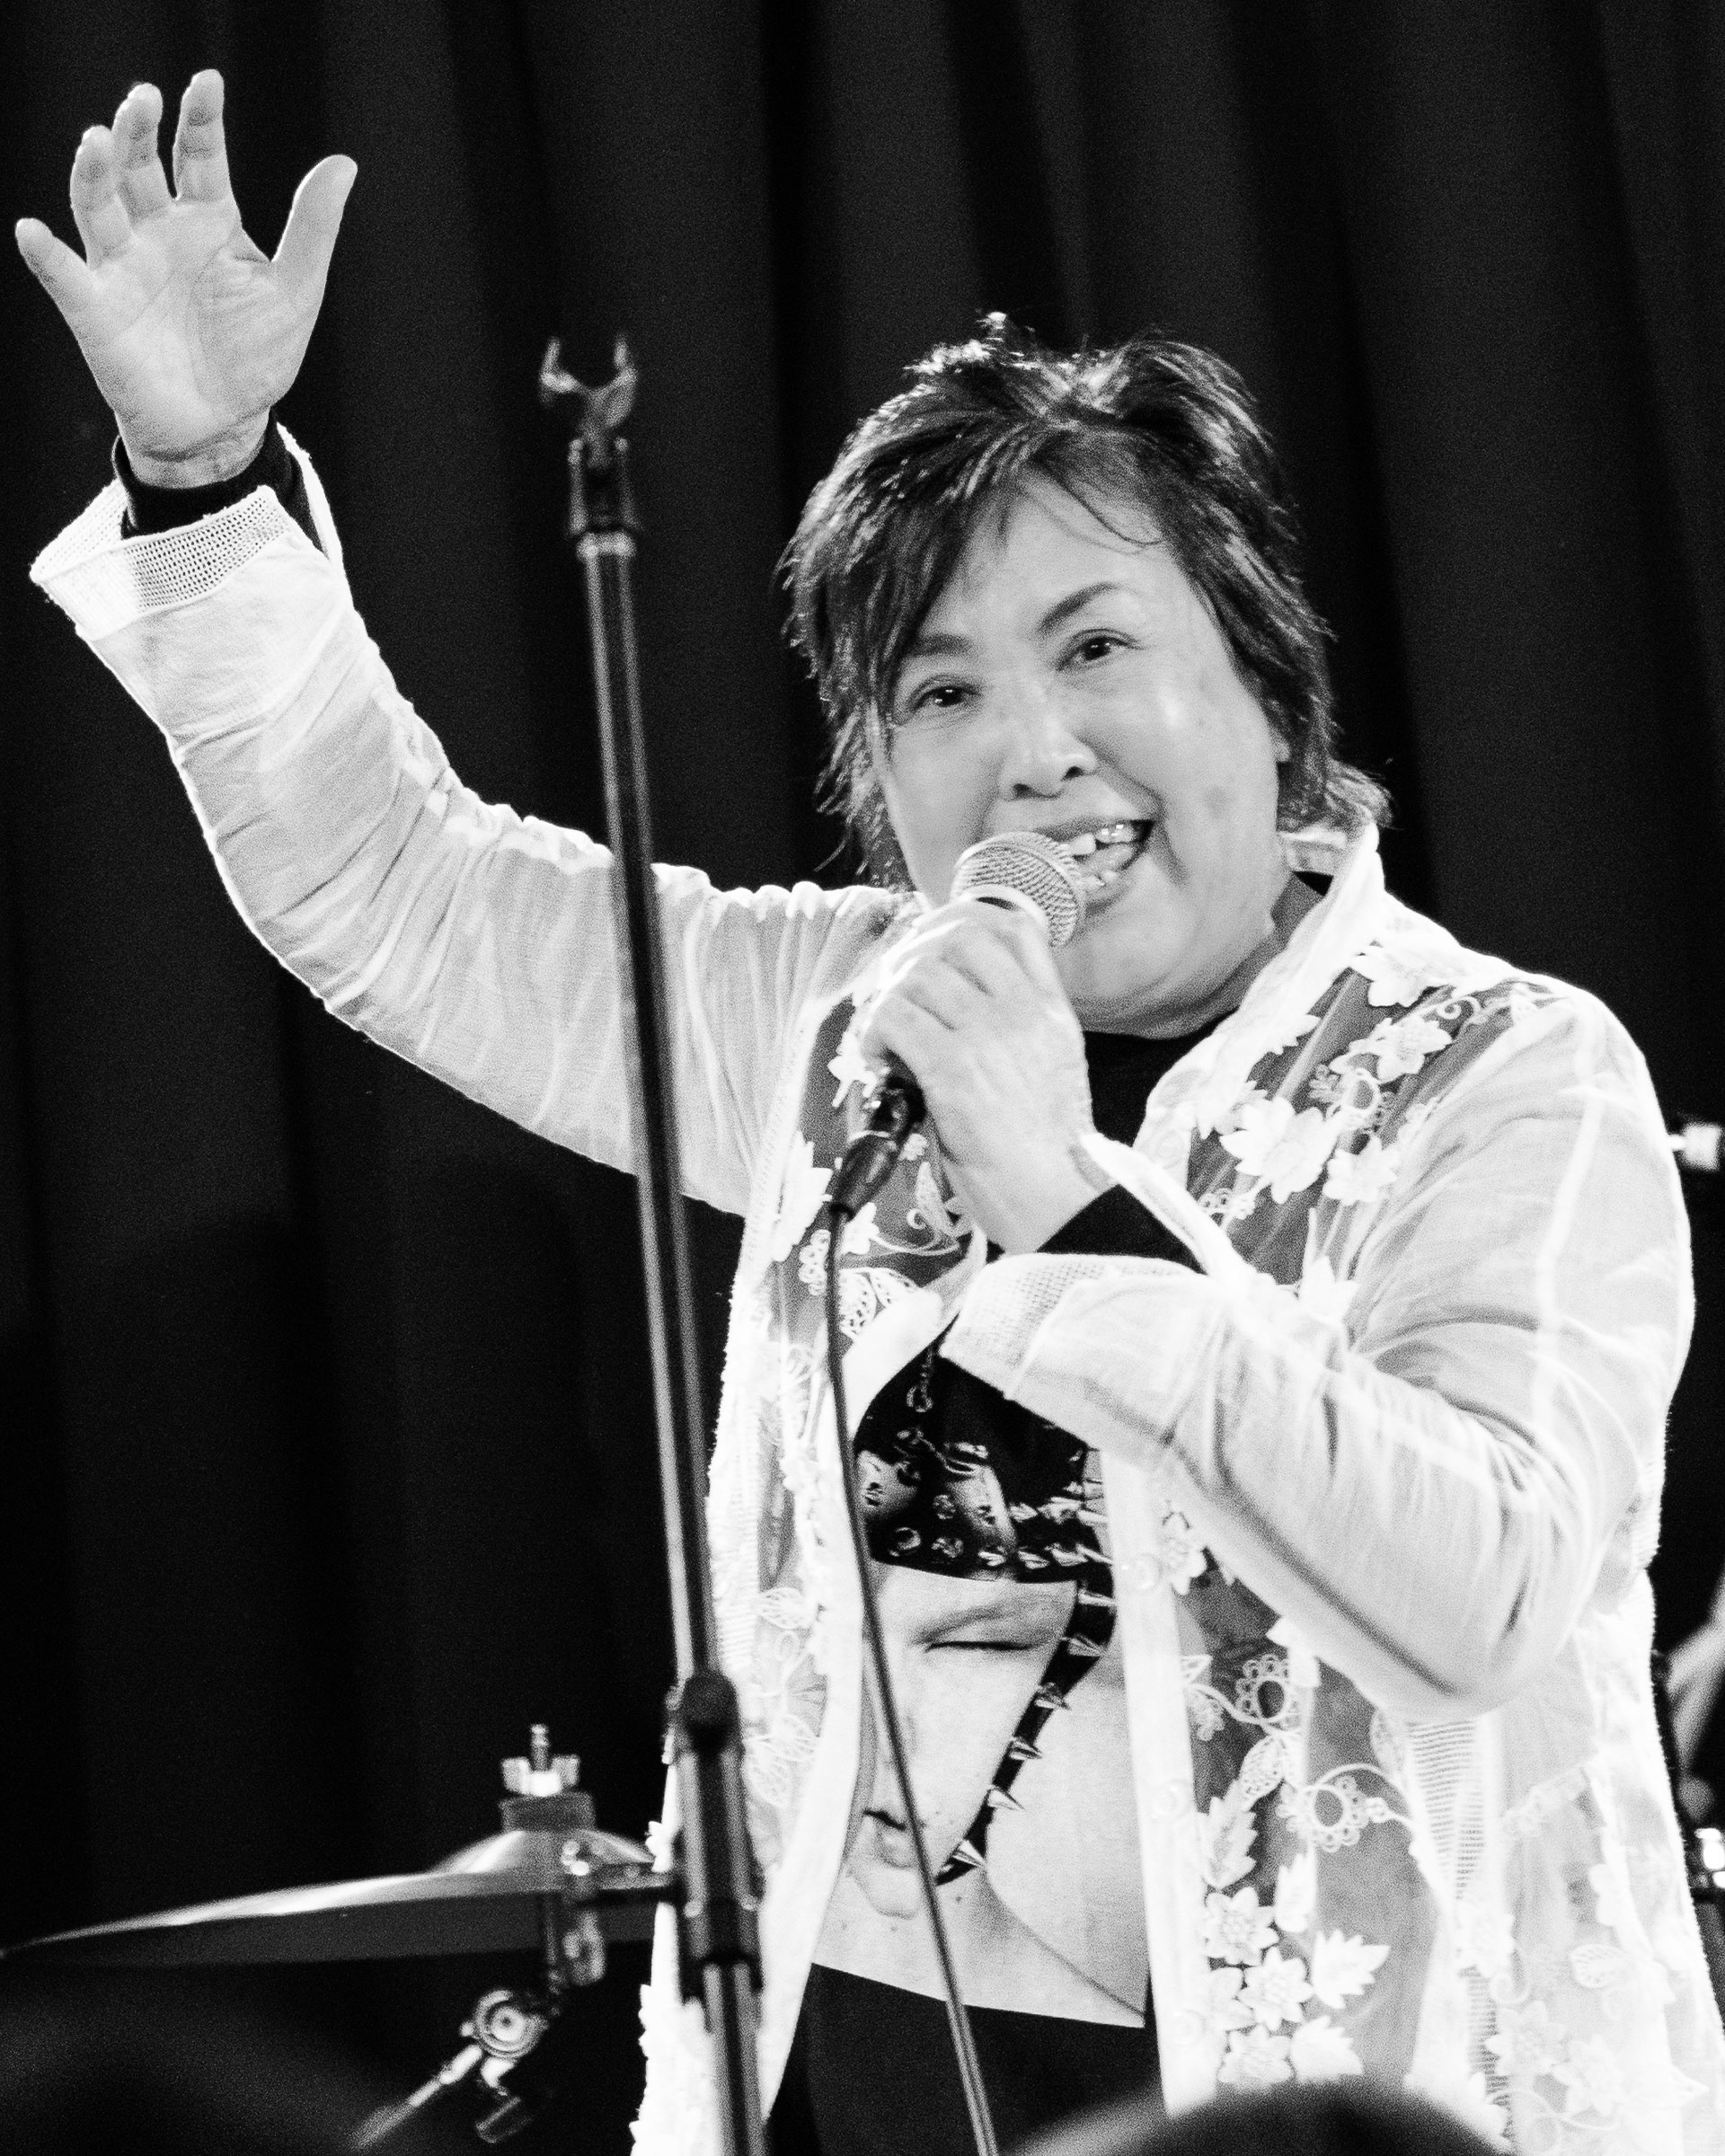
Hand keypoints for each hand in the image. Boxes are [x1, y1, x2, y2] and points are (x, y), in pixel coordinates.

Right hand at [15, 72, 354, 485]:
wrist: (223, 425)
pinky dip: (45, 255)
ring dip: (93, 173)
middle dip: (139, 131)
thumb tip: (344, 163)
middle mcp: (158, 230)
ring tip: (96, 143)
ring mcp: (123, 265)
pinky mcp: (95, 309)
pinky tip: (31, 232)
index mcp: (208, 219)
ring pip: (98, 205)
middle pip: (140, 165)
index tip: (208, 82)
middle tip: (144, 100)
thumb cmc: (256, 356)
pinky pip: (64, 277)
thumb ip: (313, 229)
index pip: (200, 154)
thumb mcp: (296, 293)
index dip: (201, 117)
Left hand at [859, 901, 1109, 1251]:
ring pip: (918, 978)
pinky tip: (880, 1062)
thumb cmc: (1045, 1152)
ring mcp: (990, 1037)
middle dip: (912, 958)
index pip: (1012, 927)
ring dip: (888, 1002)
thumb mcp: (1053, 1068)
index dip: (959, 923)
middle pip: (955, 940)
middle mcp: (1024, 1013)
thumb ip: (1017, 1029)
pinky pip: (895, 1019)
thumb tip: (947, 1005)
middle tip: (892, 993)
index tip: (927, 949)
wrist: (1057, 1200)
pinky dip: (875, 1034)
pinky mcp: (954, 1071)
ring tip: (885, 1040)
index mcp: (1051, 1011)